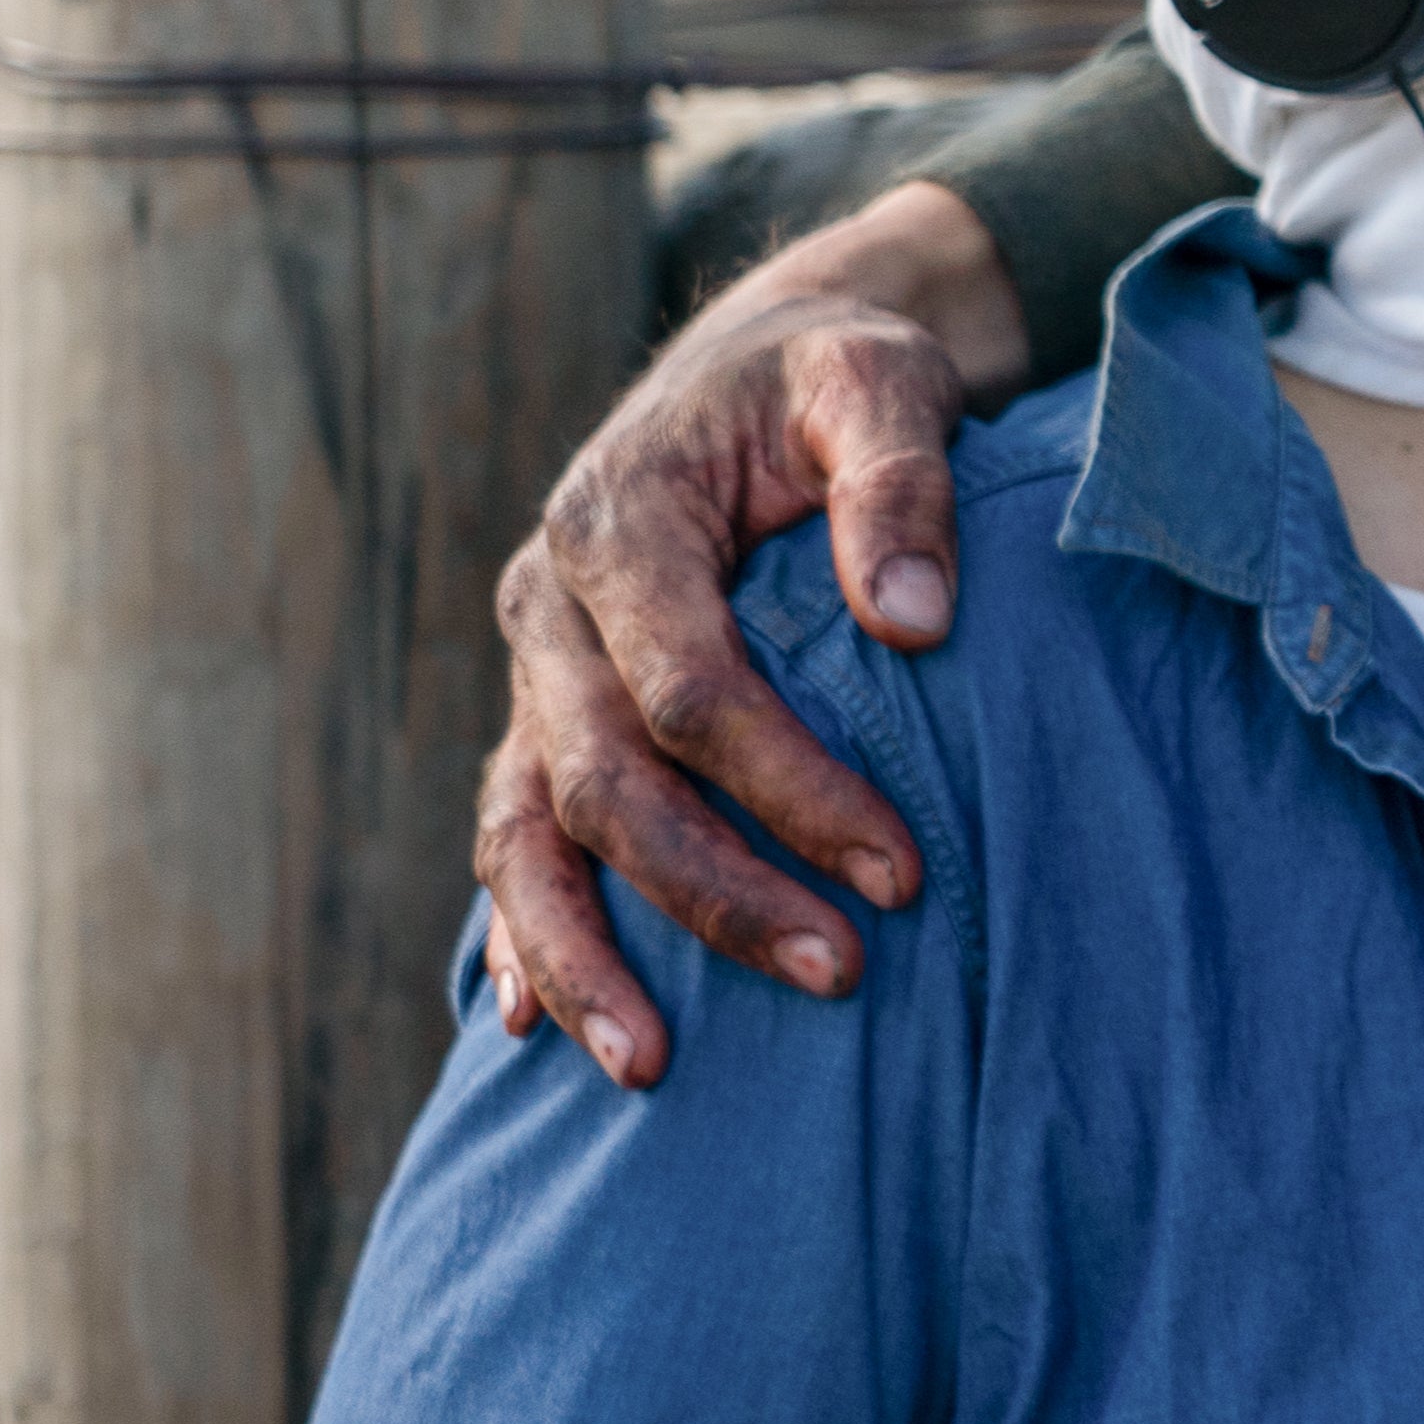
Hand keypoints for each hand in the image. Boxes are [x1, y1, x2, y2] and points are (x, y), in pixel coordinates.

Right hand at [477, 180, 1024, 1087]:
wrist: (761, 358)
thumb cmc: (834, 374)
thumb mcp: (883, 382)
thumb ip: (902, 483)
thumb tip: (914, 624)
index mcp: (621, 522)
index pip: (690, 691)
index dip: (789, 789)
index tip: (900, 871)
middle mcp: (551, 608)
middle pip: (607, 781)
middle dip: (714, 892)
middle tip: (841, 973)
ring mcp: (535, 670)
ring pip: (527, 832)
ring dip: (585, 952)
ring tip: (651, 1066)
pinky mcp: (544, 713)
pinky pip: (510, 833)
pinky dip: (520, 927)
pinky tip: (537, 1020)